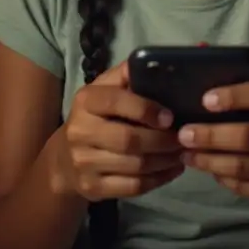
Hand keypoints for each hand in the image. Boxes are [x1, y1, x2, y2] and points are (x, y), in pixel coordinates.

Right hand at [53, 60, 183, 200]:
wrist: (64, 161)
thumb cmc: (95, 118)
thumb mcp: (105, 90)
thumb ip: (128, 75)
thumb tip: (161, 60)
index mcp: (86, 101)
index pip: (116, 102)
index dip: (146, 109)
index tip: (170, 116)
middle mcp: (80, 132)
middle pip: (129, 140)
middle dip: (164, 141)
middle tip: (184, 137)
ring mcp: (84, 163)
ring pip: (136, 166)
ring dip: (166, 160)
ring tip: (182, 152)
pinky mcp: (93, 188)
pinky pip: (134, 187)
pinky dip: (159, 180)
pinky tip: (171, 170)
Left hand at [177, 78, 248, 205]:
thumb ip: (247, 81)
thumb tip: (200, 47)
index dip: (234, 96)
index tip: (206, 100)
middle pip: (247, 136)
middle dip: (209, 135)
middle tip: (183, 133)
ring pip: (241, 166)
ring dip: (207, 159)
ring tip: (187, 152)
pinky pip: (244, 187)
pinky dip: (221, 177)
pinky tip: (210, 168)